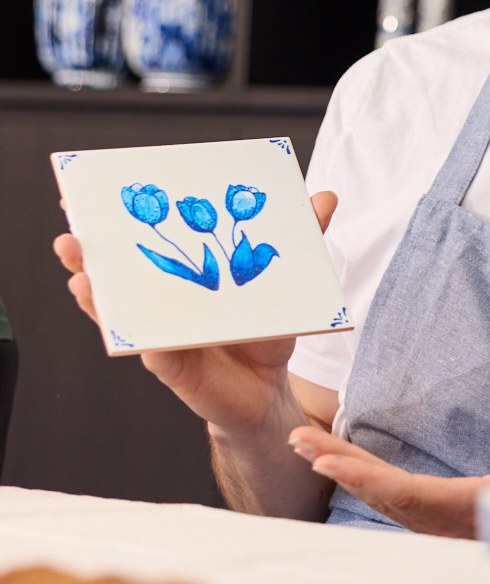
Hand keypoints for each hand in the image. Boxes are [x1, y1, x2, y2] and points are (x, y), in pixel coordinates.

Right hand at [55, 190, 340, 437]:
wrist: (268, 390)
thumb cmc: (264, 329)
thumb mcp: (283, 281)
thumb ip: (300, 239)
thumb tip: (325, 196)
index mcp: (179, 275)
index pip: (141, 242)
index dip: (111, 221)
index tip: (84, 193)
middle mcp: (160, 304)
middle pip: (114, 274)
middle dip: (88, 252)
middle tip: (70, 232)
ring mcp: (160, 335)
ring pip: (120, 314)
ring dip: (97, 295)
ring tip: (81, 276)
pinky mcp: (175, 368)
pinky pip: (154, 354)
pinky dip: (145, 343)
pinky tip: (138, 334)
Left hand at [289, 428, 489, 538]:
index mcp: (468, 508)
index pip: (405, 494)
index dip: (364, 477)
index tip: (327, 461)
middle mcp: (446, 519)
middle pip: (382, 493)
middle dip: (339, 465)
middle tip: (299, 440)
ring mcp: (440, 519)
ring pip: (382, 494)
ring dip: (344, 468)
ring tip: (308, 444)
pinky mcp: (440, 513)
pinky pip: (392, 495)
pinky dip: (363, 475)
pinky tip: (346, 461)